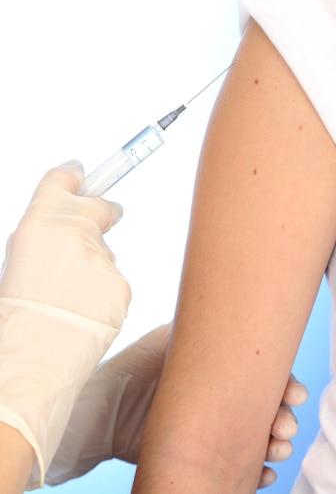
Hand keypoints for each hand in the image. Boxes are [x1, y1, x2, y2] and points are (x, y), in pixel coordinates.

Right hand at [0, 162, 130, 488]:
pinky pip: (115, 284)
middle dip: (104, 212)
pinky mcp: (120, 285)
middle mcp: (73, 233)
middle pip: (102, 207)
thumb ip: (46, 237)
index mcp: (39, 223)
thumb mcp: (20, 262)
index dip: (73, 178)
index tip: (80, 174)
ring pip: (105, 255)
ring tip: (71, 302)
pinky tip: (84, 315)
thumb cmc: (17, 314)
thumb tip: (70, 225)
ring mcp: (100, 258)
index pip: (63, 181)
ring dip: (95, 269)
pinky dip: (104, 295)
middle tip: (108, 213)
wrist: (33, 359)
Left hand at [47, 323, 306, 488]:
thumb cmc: (141, 365)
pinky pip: (243, 468)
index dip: (285, 386)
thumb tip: (247, 306)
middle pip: (268, 410)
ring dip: (276, 445)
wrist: (107, 407)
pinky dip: (259, 471)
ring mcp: (218, 431)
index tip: (294, 394)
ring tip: (276, 449)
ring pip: (261, 440)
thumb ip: (208, 325)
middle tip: (285, 426)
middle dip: (284, 418)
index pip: (265, 378)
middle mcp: (224, 400)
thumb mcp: (175, 337)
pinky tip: (264, 472)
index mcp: (223, 371)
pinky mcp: (206, 459)